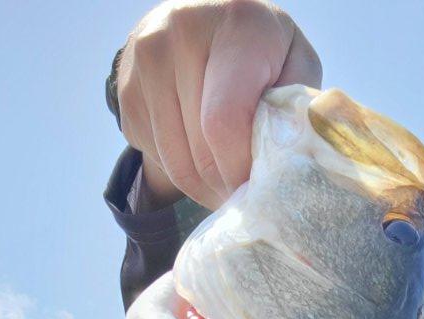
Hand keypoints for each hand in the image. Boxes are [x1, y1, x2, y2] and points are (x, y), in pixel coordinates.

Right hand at [115, 0, 322, 207]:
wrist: (207, 22)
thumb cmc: (264, 52)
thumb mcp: (296, 66)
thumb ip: (295, 109)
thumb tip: (281, 163)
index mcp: (236, 24)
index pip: (223, 124)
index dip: (240, 171)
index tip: (256, 186)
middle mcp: (182, 32)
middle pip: (201, 153)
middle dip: (226, 186)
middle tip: (244, 192)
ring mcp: (146, 59)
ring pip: (177, 165)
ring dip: (205, 189)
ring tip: (225, 182)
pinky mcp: (126, 89)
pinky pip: (157, 160)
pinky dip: (183, 173)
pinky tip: (200, 154)